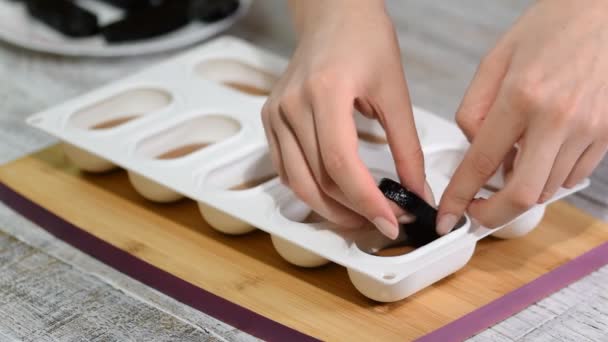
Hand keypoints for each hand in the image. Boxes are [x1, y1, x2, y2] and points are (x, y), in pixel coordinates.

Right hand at [262, 0, 431, 238]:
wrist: (332, 14)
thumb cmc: (366, 40)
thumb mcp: (395, 91)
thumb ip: (407, 147)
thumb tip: (418, 192)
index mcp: (326, 92)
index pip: (341, 164)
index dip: (367, 201)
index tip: (391, 222)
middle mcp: (292, 105)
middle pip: (318, 179)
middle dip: (353, 211)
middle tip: (384, 222)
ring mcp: (276, 113)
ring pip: (297, 181)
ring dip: (329, 208)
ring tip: (361, 217)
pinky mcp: (270, 119)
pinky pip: (285, 169)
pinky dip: (309, 190)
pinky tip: (334, 196)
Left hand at [438, 0, 607, 233]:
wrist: (607, 12)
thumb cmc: (552, 29)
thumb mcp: (496, 59)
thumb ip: (474, 108)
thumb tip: (474, 148)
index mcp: (521, 96)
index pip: (482, 162)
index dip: (460, 197)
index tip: (448, 216)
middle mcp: (558, 118)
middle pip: (523, 195)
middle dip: (493, 215)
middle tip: (477, 213)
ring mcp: (588, 129)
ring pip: (548, 189)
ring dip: (522, 190)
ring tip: (511, 166)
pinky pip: (574, 176)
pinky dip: (550, 178)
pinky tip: (540, 155)